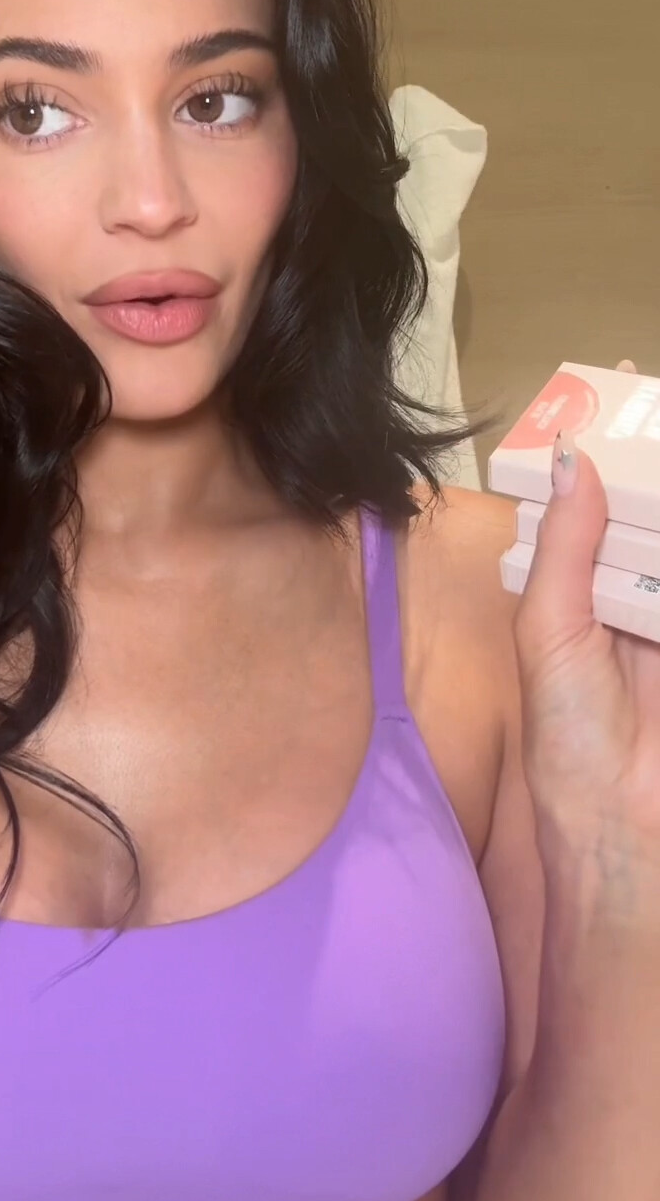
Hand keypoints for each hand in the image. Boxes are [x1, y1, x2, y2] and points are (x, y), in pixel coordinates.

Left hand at [512, 359, 659, 858]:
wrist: (624, 821)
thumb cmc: (571, 735)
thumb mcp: (551, 629)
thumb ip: (566, 544)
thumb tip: (572, 457)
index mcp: (587, 581)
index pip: (603, 493)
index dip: (613, 442)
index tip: (620, 379)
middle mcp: (638, 585)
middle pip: (653, 504)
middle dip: (654, 457)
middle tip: (655, 403)